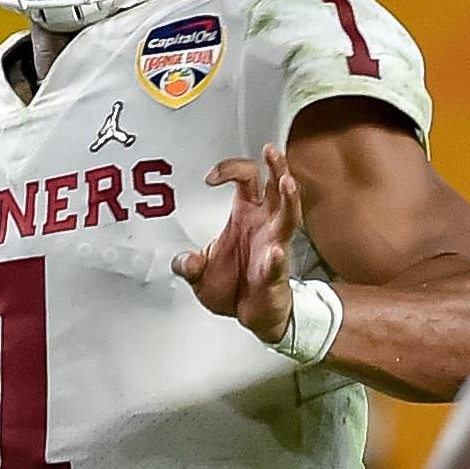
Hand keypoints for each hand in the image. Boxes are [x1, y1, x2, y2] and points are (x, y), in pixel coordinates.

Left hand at [173, 143, 301, 343]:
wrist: (253, 315)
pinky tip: (274, 252)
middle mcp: (265, 225)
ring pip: (288, 215)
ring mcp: (274, 246)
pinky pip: (277, 261)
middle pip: (276, 188)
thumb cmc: (236, 286)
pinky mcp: (276, 272)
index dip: (231, 169)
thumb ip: (190, 264)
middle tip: (272, 152)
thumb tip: (181, 261)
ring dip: (288, 199)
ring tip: (286, 184)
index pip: (247, 179)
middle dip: (276, 167)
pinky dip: (275, 258)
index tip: (212, 177)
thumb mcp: (201, 274)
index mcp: (246, 215)